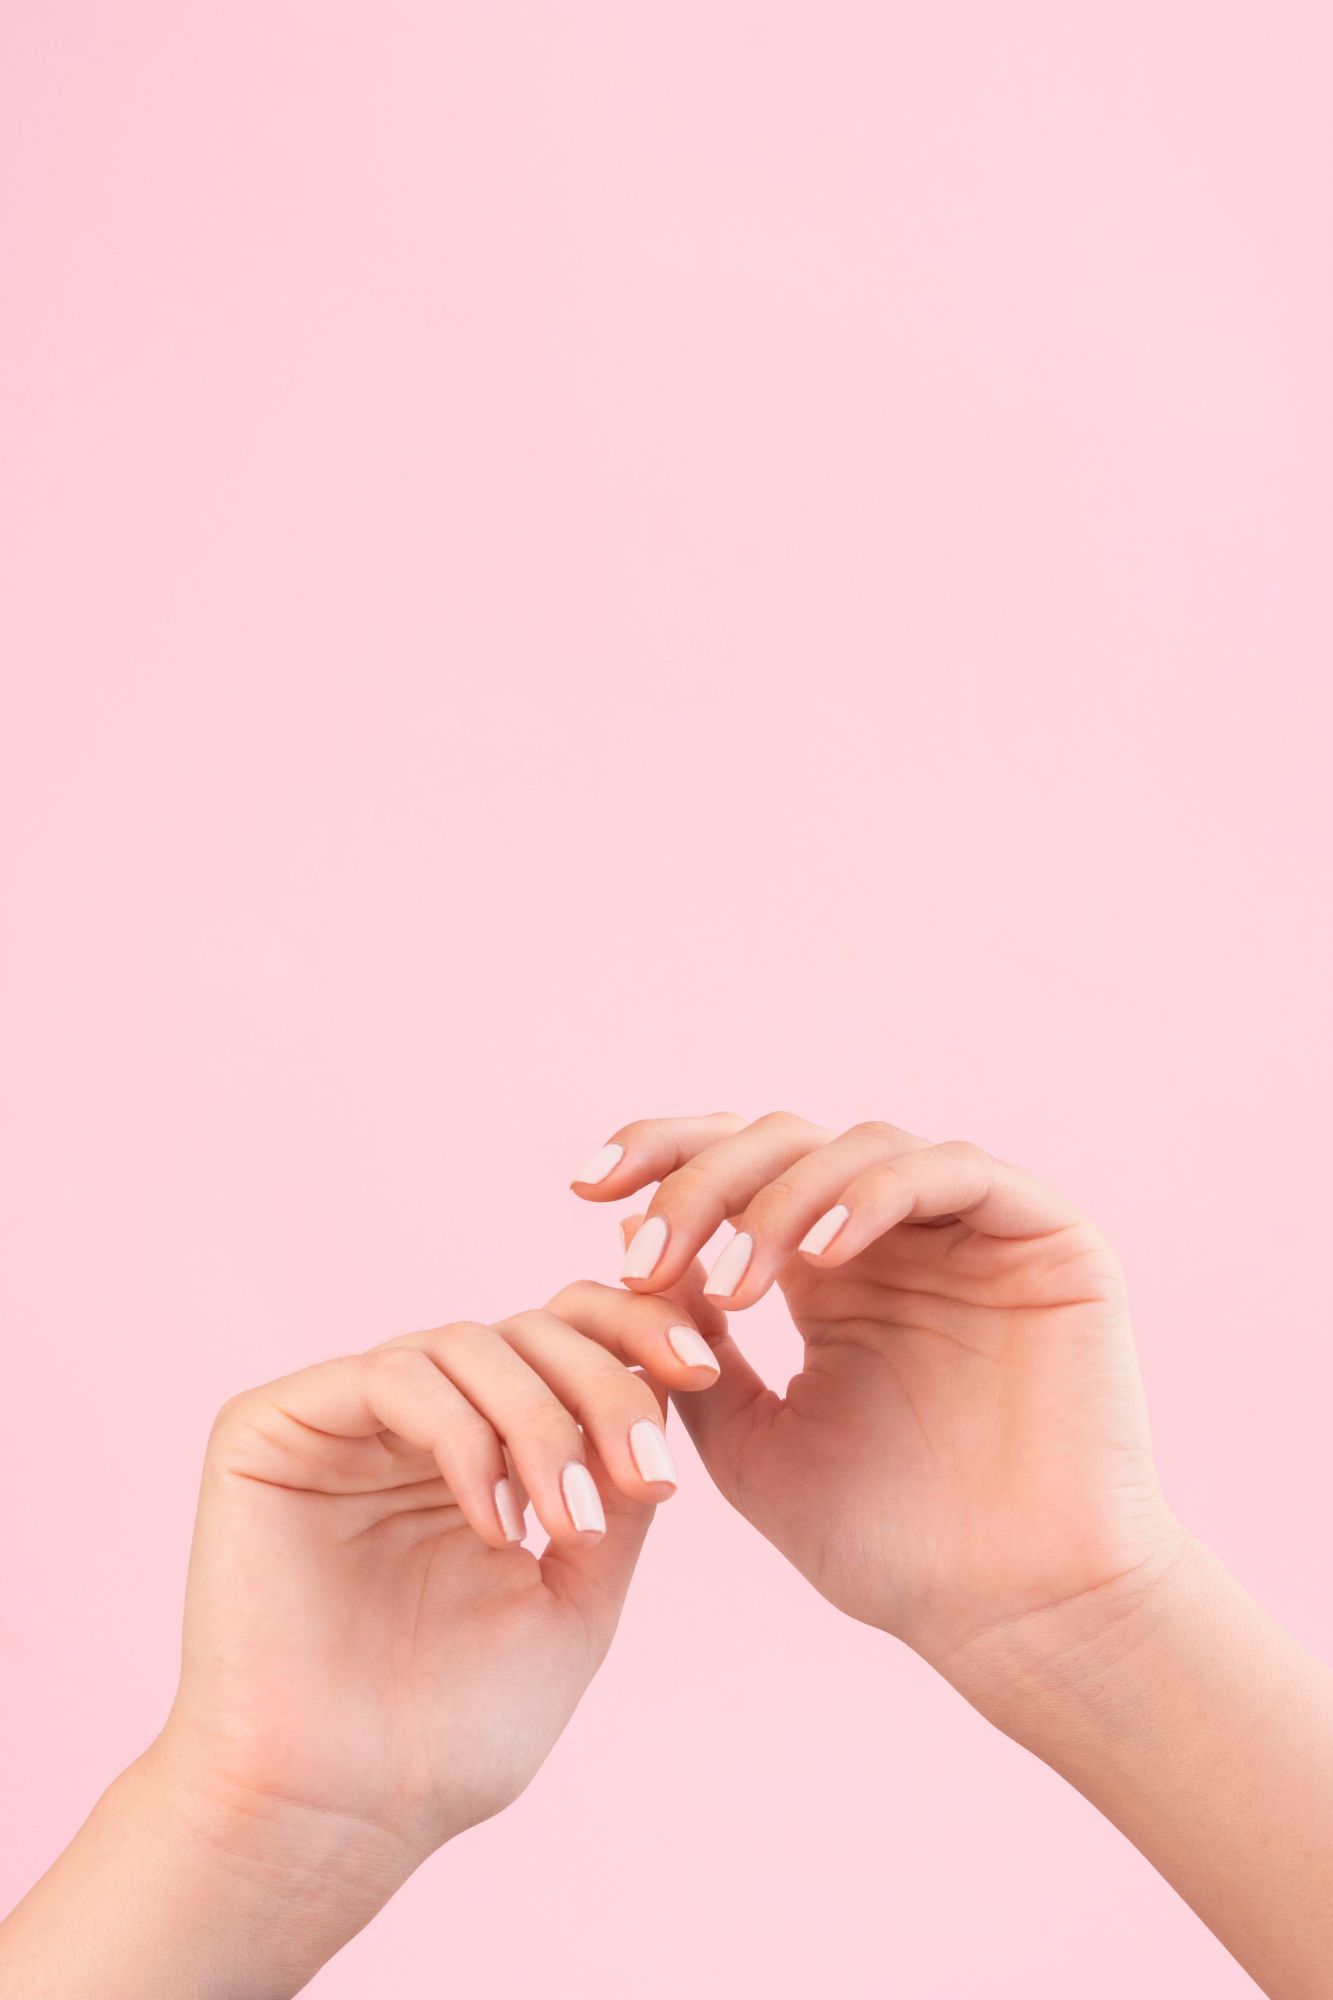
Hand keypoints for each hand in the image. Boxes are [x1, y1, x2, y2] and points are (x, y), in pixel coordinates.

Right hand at [0, 1286, 721, 1999]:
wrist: (342, 1816)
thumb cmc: (455, 1729)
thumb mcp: (579, 1595)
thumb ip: (617, 1488)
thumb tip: (670, 1387)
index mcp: (483, 1446)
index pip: (565, 1338)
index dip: (637, 1332)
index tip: (703, 1374)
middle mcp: (413, 1417)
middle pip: (528, 1326)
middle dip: (605, 1385)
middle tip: (648, 1472)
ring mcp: (341, 1418)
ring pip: (467, 1342)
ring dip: (542, 1422)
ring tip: (571, 1528)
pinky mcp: (270, 1425)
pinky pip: (391, 1375)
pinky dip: (463, 1436)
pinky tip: (495, 1524)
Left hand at [573, 1113, 1181, 1701]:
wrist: (1014, 1613)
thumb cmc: (890, 1545)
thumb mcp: (751, 1441)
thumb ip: (693, 1350)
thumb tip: (630, 1265)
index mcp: (831, 1273)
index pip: (738, 1172)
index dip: (660, 1158)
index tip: (585, 1196)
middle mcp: (897, 1235)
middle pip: (783, 1142)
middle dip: (699, 1182)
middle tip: (646, 1252)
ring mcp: (971, 1230)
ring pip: (857, 1143)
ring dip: (777, 1200)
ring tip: (730, 1285)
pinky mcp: (1044, 1235)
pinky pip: (953, 1170)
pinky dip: (875, 1194)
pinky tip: (822, 1258)